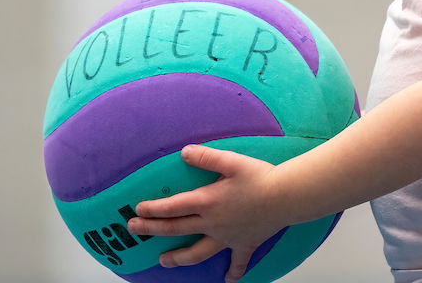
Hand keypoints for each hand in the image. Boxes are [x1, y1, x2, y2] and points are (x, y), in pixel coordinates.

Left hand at [127, 145, 283, 282]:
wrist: (286, 197)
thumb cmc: (260, 177)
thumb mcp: (232, 161)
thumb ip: (206, 157)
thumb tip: (184, 152)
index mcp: (208, 201)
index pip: (173, 207)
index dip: (153, 209)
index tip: (136, 210)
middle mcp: (213, 222)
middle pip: (177, 229)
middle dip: (153, 230)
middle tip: (134, 230)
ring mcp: (228, 237)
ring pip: (198, 252)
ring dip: (179, 258)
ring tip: (163, 262)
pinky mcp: (245, 243)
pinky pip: (238, 261)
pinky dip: (233, 273)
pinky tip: (228, 282)